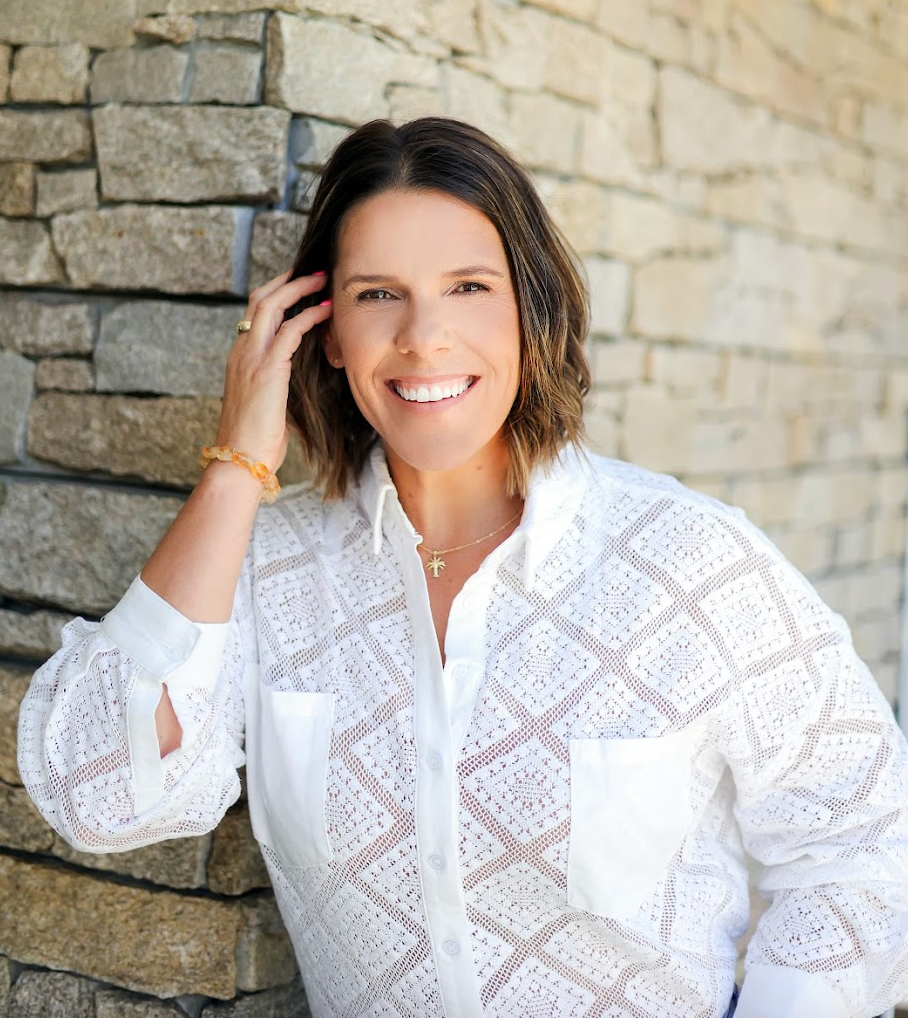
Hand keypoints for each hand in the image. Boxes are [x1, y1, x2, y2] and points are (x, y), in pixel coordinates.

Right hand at [215, 270, 331, 470]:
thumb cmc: (254, 440)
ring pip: (271, 305)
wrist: (238, 460)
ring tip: (323, 280)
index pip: (255, 313)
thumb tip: (294, 385)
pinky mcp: (267, 369)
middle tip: (314, 271)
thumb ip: (276, 386)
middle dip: (288, 280)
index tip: (299, 284)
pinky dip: (309, 316)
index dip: (277, 293)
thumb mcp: (265, 404)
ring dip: (299, 288)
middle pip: (260, 298)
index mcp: (239, 358)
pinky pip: (290, 330)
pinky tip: (326, 311)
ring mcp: (251, 358)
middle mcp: (241, 351)